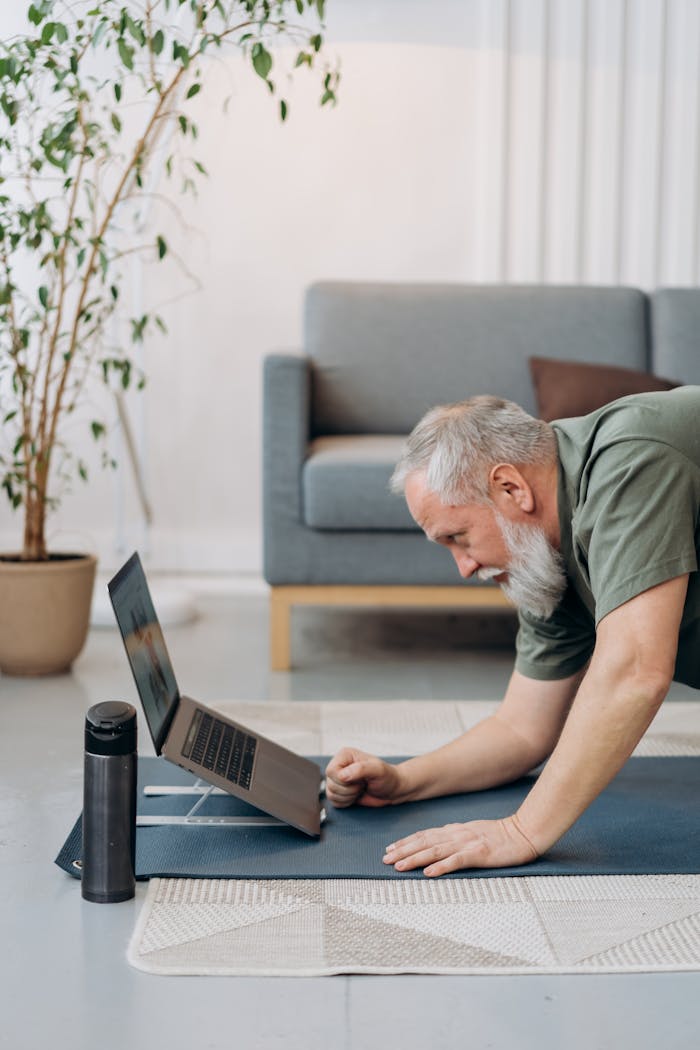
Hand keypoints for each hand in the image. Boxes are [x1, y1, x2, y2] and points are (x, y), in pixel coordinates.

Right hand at [325, 748, 402, 807]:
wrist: (393, 789)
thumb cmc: (388, 777)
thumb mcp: (378, 770)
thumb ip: (361, 769)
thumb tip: (342, 775)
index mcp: (345, 756)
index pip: (331, 771)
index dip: (344, 780)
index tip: (360, 779)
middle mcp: (340, 766)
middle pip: (330, 784)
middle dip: (349, 790)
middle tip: (362, 784)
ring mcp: (339, 779)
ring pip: (331, 794)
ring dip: (348, 796)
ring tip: (360, 789)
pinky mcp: (340, 792)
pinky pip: (334, 801)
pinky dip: (346, 802)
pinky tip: (356, 796)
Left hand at [382, 815, 538, 876]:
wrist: (524, 833)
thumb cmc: (501, 835)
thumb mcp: (473, 831)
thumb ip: (455, 835)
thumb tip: (437, 840)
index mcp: (455, 830)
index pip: (425, 835)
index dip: (406, 842)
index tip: (390, 848)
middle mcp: (457, 835)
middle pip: (424, 842)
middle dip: (403, 850)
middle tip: (385, 859)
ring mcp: (468, 844)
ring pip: (435, 851)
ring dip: (415, 858)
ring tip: (399, 866)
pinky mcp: (479, 854)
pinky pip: (457, 861)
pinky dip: (441, 867)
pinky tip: (429, 873)